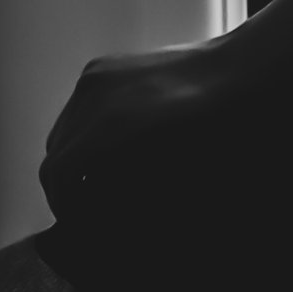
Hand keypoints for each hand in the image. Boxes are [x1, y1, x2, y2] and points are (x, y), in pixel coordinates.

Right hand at [38, 33, 264, 270]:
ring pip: (62, 131)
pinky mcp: (102, 67)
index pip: (58, 175)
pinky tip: (111, 146)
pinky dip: (83, 132)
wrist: (237, 75)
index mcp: (109, 127)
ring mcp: (95, 76)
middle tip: (89, 209)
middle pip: (54, 154)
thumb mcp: (166, 179)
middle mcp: (94, 96)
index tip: (79, 224)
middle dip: (67, 187)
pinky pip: (77, 108)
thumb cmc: (214, 132)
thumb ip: (121, 198)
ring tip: (100, 181)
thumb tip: (98, 219)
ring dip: (74, 160)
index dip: (65, 207)